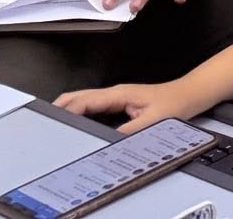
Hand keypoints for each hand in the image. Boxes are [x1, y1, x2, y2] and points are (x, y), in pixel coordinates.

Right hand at [57, 79, 208, 133]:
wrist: (190, 94)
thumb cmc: (176, 102)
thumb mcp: (153, 120)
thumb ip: (130, 131)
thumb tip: (109, 140)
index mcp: (119, 94)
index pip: (85, 101)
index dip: (67, 110)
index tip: (52, 120)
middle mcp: (115, 93)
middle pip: (79, 97)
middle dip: (59, 107)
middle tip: (43, 120)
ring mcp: (116, 97)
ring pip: (84, 100)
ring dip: (68, 109)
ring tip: (52, 123)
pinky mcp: (119, 102)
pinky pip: (93, 106)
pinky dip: (79, 112)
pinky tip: (75, 122)